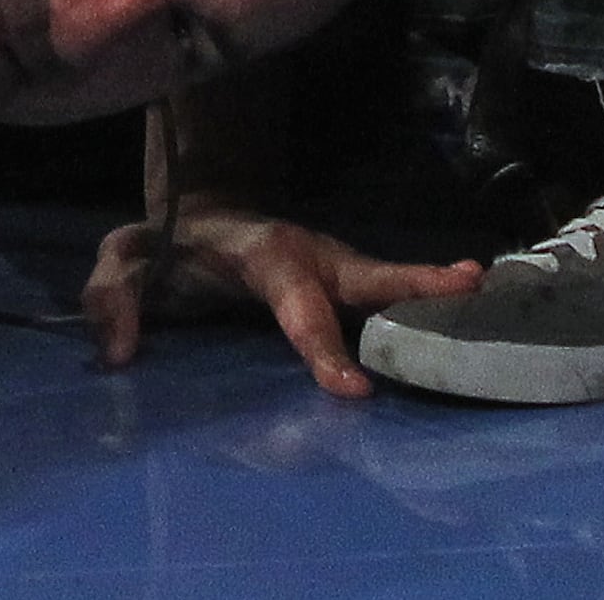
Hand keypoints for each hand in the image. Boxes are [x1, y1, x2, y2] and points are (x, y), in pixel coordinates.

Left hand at [80, 196, 480, 398]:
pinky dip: (428, 302)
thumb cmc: (166, 245)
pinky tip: (471, 311)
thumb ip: (115, 299)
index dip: (321, 345)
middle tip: (470, 282)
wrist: (198, 211)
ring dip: (436, 291)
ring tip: (489, 291)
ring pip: (387, 282)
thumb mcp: (124, 262)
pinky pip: (387, 298)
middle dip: (414, 283)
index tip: (353, 392)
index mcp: (260, 253)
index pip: (295, 304)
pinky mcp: (345, 285)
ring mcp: (334, 268)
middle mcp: (309, 256)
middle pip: (366, 276)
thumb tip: (120, 356)